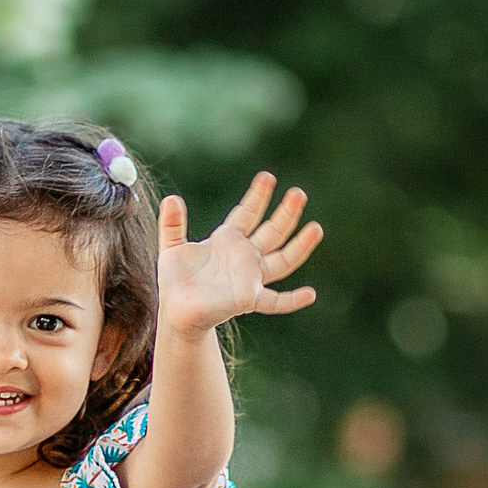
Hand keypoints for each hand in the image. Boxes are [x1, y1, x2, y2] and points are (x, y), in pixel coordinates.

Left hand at [157, 172, 321, 337]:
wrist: (175, 310)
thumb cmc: (176, 280)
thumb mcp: (171, 246)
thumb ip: (171, 223)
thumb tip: (171, 198)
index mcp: (229, 241)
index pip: (249, 214)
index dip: (258, 196)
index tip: (267, 177)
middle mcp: (244, 257)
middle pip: (272, 232)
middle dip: (286, 213)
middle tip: (298, 193)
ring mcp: (249, 278)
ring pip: (282, 261)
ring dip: (299, 246)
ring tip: (315, 229)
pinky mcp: (248, 299)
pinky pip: (275, 302)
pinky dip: (292, 300)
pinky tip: (310, 294)